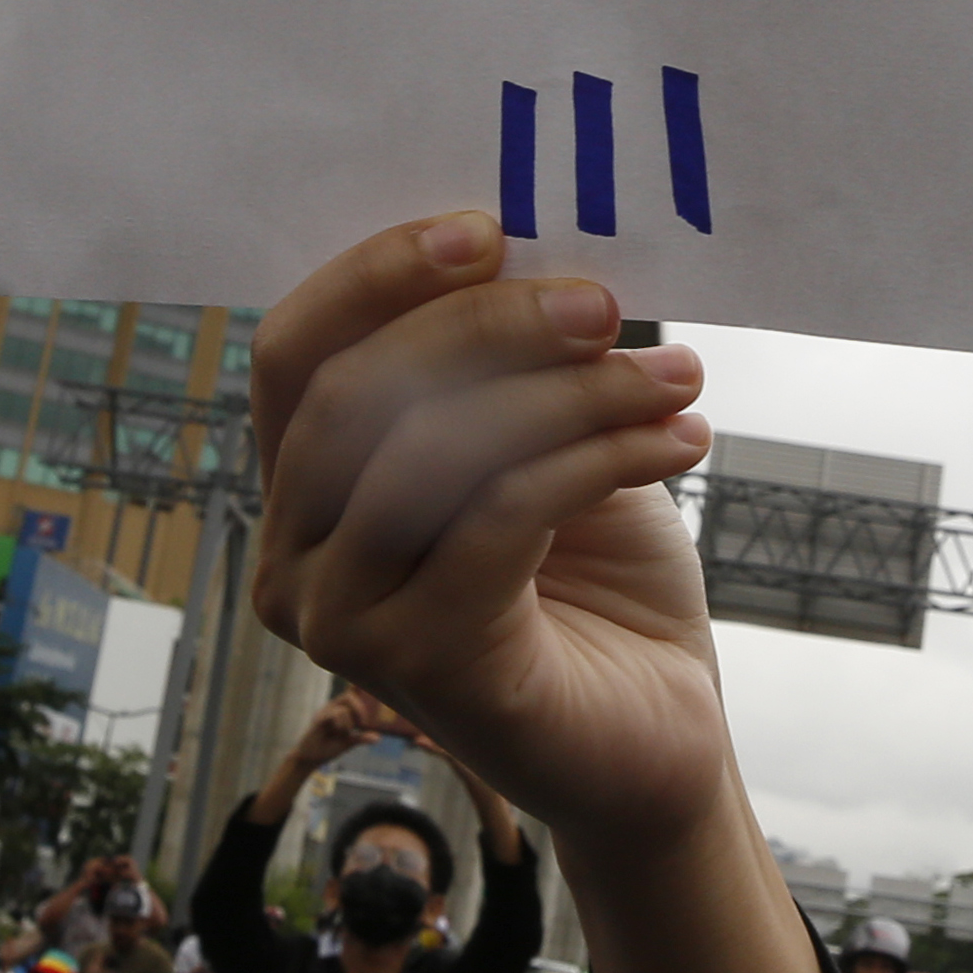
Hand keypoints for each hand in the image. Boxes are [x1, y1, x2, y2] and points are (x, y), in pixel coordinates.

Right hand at [250, 214, 721, 853]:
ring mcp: (342, 622)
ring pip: (434, 450)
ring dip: (572, 393)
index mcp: (302, 495)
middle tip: (606, 304)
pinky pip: (498, 515)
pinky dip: (597, 456)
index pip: (291, 357)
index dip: (374, 277)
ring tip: (674, 376)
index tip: (488, 229)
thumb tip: (520, 244)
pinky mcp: (416, 666)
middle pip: (356, 391)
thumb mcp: (544, 446)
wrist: (658, 743)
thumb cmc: (598, 590)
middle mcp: (294, 562)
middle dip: (489, 325)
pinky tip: (680, 441)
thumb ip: (502, 368)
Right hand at [291, 686, 396, 768]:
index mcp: (338, 710)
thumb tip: (378, 738)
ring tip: (341, 734)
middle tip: (362, 724)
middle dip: (359, 710)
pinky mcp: (318, 720)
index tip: (366, 707)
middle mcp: (331, 708)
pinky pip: (334, 714)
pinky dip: (341, 724)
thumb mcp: (348, 742)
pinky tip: (338, 732)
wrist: (311, 758)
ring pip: (344, 709)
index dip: (358, 691)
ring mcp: (324, 713)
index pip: (350, 695)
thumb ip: (360, 738)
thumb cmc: (328, 748)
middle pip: (349, 697)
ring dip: (348, 724)